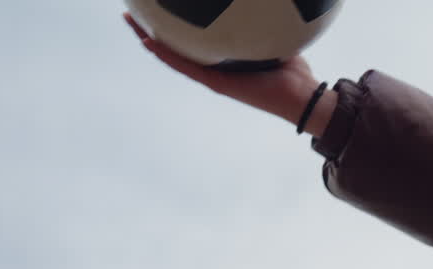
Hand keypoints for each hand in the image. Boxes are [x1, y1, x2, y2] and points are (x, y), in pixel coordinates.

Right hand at [124, 12, 326, 131]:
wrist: (302, 96)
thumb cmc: (293, 70)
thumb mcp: (274, 36)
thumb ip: (262, 20)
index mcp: (225, 56)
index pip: (193, 37)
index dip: (173, 21)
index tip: (158, 4)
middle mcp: (215, 67)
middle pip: (176, 45)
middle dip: (153, 27)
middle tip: (133, 11)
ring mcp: (214, 77)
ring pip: (174, 56)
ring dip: (150, 40)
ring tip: (131, 23)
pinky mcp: (218, 84)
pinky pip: (187, 67)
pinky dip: (167, 55)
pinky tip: (149, 41)